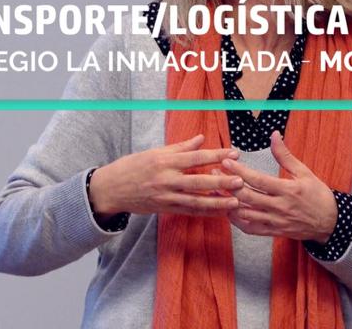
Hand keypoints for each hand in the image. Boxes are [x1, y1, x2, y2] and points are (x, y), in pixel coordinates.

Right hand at [89, 134, 242, 217]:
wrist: (111, 189)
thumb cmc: (132, 166)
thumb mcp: (154, 152)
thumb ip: (180, 147)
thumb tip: (201, 138)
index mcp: (164, 160)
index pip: (195, 157)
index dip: (215, 156)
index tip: (234, 153)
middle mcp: (166, 179)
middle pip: (198, 181)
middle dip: (220, 181)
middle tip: (240, 180)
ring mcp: (166, 196)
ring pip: (196, 201)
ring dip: (217, 202)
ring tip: (235, 202)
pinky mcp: (165, 209)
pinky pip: (189, 212)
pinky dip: (205, 213)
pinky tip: (220, 213)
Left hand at [219, 131, 337, 241]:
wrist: (330, 223)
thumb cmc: (318, 195)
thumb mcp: (305, 172)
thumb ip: (285, 155)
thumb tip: (274, 135)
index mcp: (287, 190)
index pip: (258, 180)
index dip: (239, 171)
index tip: (225, 161)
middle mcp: (279, 207)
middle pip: (247, 197)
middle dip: (228, 185)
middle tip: (215, 173)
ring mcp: (275, 221)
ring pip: (245, 214)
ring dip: (227, 203)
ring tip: (215, 191)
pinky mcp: (273, 232)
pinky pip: (250, 229)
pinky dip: (236, 220)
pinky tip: (228, 210)